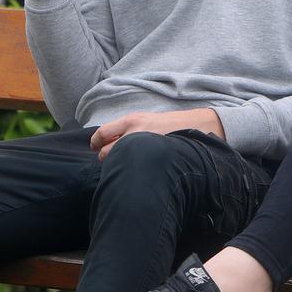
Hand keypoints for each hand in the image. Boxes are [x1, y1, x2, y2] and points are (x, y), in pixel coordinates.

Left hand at [90, 109, 225, 158]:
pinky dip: (130, 171)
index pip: (102, 133)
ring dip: (117, 166)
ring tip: (124, 167)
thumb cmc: (169, 125)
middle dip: (105, 158)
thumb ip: (128, 128)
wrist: (194, 127)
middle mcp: (135, 132)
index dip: (96, 143)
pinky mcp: (153, 157)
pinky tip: (136, 172)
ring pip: (118, 162)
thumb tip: (110, 141)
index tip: (96, 148)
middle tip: (110, 161)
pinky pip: (133, 169)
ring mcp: (144, 145)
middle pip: (106, 151)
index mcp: (132, 120)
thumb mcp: (147, 120)